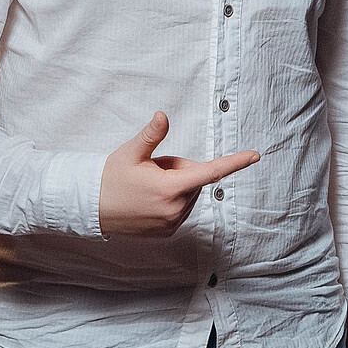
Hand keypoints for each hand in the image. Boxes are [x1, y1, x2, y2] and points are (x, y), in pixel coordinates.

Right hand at [97, 112, 258, 236]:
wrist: (93, 208)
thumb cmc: (112, 177)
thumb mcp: (131, 152)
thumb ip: (151, 135)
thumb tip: (163, 116)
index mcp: (170, 187)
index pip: (210, 172)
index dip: (235, 162)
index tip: (255, 155)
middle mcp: (175, 208)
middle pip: (194, 179)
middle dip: (180, 169)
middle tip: (152, 169)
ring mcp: (172, 222)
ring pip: (188, 194)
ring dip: (175, 186)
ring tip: (147, 186)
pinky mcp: (167, 231)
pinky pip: (180, 208)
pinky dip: (171, 200)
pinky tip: (148, 200)